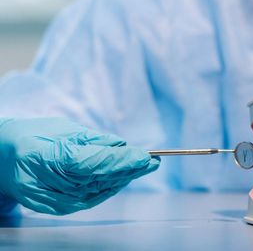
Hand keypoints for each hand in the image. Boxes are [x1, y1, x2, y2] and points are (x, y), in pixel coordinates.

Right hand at [0, 118, 159, 214]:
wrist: (4, 159)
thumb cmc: (33, 137)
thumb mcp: (63, 129)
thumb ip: (94, 140)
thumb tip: (121, 147)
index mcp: (50, 157)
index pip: (95, 163)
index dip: (123, 161)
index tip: (145, 156)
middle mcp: (51, 183)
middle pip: (100, 178)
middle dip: (130, 170)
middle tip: (153, 161)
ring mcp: (53, 199)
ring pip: (99, 190)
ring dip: (124, 179)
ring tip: (144, 167)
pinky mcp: (57, 207)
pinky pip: (91, 197)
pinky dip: (109, 188)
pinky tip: (124, 179)